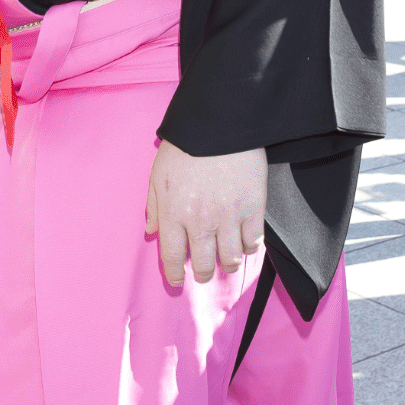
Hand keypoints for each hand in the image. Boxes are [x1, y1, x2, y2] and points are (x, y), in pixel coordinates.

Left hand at [145, 141, 266, 285]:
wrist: (220, 122)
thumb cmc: (185, 146)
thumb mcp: (158, 174)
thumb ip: (153, 205)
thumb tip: (150, 231)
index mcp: (174, 212)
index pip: (172, 257)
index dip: (175, 275)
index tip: (178, 282)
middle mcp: (201, 220)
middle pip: (204, 264)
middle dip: (204, 274)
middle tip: (205, 272)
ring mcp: (229, 215)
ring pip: (230, 258)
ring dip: (227, 265)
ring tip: (226, 262)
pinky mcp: (254, 207)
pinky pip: (254, 242)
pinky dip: (249, 248)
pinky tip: (244, 244)